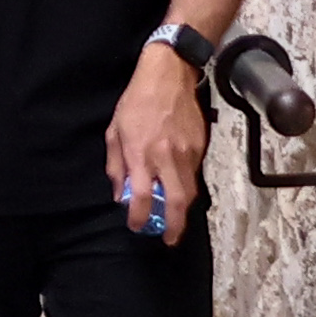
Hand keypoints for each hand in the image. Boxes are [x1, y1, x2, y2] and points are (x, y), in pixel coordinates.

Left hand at [108, 39, 208, 241]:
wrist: (168, 76)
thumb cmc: (136, 102)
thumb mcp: (114, 132)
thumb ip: (116, 166)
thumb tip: (120, 194)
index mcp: (140, 153)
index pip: (142, 196)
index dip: (139, 217)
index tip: (136, 225)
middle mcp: (166, 156)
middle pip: (177, 201)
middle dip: (175, 225)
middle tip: (170, 239)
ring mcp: (187, 152)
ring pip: (190, 191)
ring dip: (182, 209)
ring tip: (174, 218)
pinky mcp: (201, 147)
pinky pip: (194, 174)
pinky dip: (186, 185)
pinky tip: (177, 186)